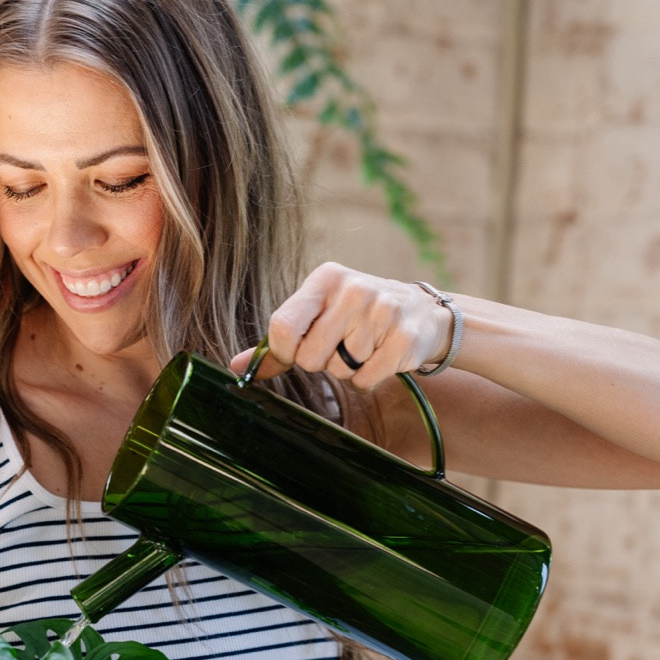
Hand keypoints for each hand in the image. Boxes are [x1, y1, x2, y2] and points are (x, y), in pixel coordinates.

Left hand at [232, 263, 454, 387]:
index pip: (283, 327)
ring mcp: (382, 312)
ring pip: (340, 371)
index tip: (297, 352)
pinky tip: (380, 357)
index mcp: (326, 279)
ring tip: (365, 346)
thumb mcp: (318, 315)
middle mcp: (354, 290)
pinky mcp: (404, 339)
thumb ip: (278, 341)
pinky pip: (365, 380)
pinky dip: (368, 379)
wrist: (422, 313)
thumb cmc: (356, 316)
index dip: (286, 352)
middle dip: (322, 362)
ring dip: (348, 369)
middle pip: (310, 357)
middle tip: (342, 345)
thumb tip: (237, 367)